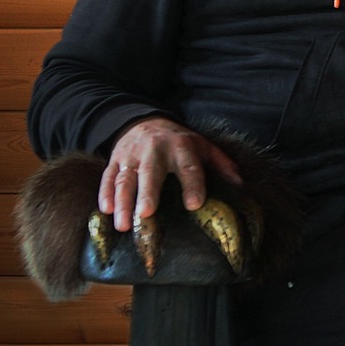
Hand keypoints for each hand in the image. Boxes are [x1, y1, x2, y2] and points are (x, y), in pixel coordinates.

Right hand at [97, 117, 242, 231]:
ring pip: (125, 178)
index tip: (194, 204)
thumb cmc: (178, 142)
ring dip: (122, 201)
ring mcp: (132, 155)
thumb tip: (239, 186)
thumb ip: (221, 164)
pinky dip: (104, 194)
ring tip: (123, 224)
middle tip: (146, 214)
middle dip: (147, 193)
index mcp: (181, 148)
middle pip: (150, 173)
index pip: (189, 167)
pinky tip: (105, 211)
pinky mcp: (115, 160)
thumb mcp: (202, 146)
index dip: (192, 185)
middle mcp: (155, 151)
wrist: (144, 121)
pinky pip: (107, 177)